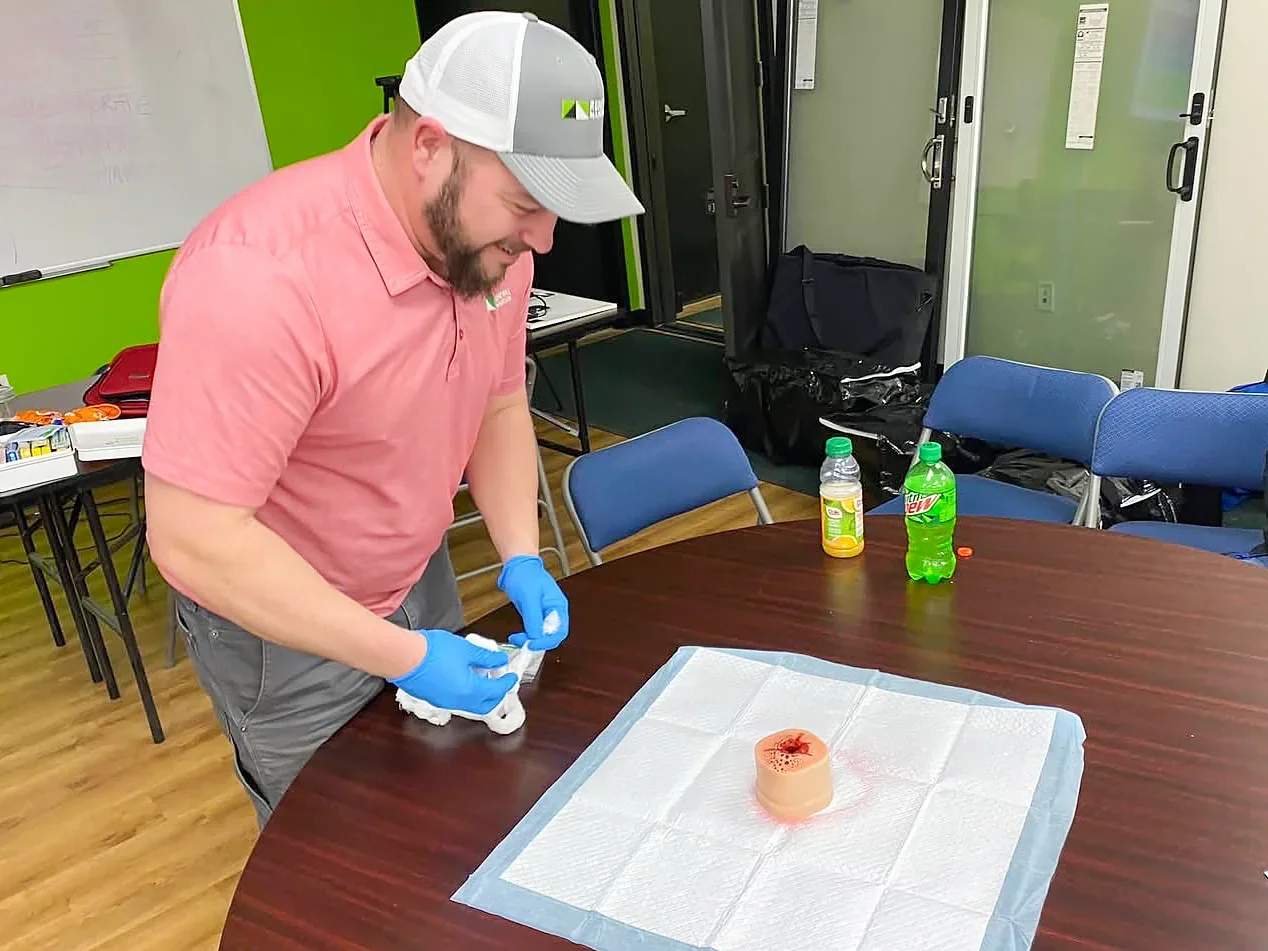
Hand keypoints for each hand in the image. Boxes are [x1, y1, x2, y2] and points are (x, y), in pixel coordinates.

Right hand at [389, 630, 516, 714]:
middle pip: (485, 705)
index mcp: (470, 691)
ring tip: (481, 675)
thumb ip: (485, 657)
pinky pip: (457, 701)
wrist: (402, 657)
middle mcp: (459, 702)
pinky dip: (466, 693)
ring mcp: (445, 703)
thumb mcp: (465, 649)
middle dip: (495, 694)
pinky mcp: (434, 699)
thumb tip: (499, 661)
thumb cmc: (434, 651)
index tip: (511, 676)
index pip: (496, 691)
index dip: (506, 683)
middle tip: (499, 679)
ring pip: (470, 704)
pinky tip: (464, 677)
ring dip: (480, 694)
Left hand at [498, 555, 569, 650]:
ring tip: (516, 638)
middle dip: (538, 642)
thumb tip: (535, 637)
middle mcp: (554, 611)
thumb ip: (533, 618)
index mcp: (558, 605)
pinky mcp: (535, 615)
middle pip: (552, 636)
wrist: (517, 566)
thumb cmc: (525, 575)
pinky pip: (534, 630)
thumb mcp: (529, 597)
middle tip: (522, 642)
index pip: (559, 631)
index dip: (547, 641)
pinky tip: (517, 635)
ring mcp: (544, 614)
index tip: (532, 644)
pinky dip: (526, 635)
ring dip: (530, 640)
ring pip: (541, 635)